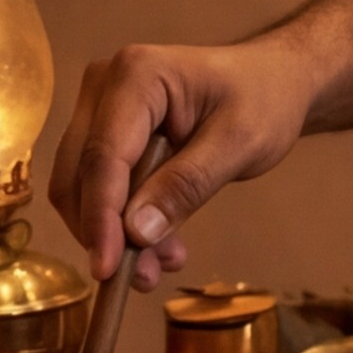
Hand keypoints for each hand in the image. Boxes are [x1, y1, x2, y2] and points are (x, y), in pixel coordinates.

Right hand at [50, 35, 319, 288]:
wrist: (273, 80)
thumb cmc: (264, 99)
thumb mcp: (241, 143)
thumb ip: (188, 184)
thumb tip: (136, 232)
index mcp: (137, 75)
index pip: (104, 155)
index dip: (101, 216)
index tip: (107, 268)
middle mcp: (105, 86)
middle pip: (80, 173)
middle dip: (105, 232)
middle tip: (146, 277)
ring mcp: (100, 108)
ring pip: (82, 186)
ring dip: (113, 233)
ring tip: (161, 265)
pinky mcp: (106, 132)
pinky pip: (99, 186)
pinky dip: (122, 221)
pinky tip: (160, 246)